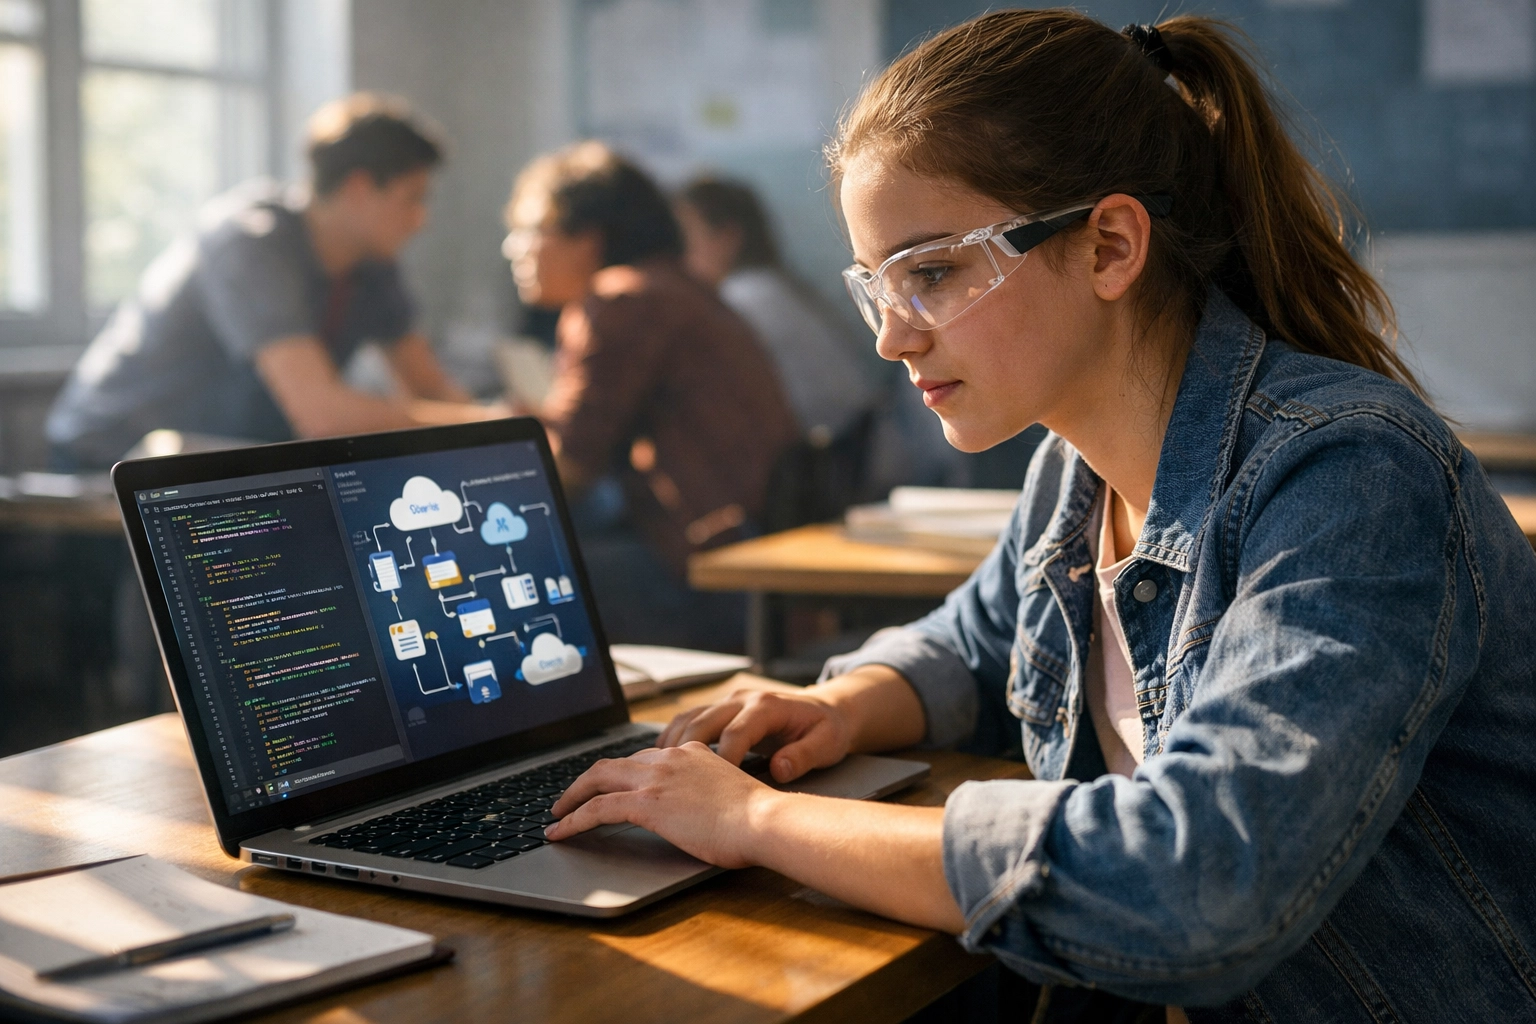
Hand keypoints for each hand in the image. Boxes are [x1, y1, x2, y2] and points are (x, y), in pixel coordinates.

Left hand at [546, 742, 780, 867]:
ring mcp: (656, 778)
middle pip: (612, 763)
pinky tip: (560, 831)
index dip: (619, 773)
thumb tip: (698, 811)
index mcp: (690, 752)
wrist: (764, 820)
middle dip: (585, 780)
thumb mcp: (730, 792)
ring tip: (557, 814)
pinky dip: (573, 819)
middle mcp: (669, 758)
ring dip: (571, 797)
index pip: (643, 758)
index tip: (607, 786)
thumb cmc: (757, 817)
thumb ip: (707, 792)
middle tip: (569, 797)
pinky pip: (597, 809)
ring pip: (597, 780)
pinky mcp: (647, 803)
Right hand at [657, 687, 853, 782]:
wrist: (828, 709)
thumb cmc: (827, 730)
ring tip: (656, 771)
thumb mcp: (827, 744)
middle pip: (702, 721)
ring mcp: (729, 701)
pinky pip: (688, 719)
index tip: (714, 787)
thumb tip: (780, 769)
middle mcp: (742, 698)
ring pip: (689, 717)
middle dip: (685, 752)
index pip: (736, 732)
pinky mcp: (721, 708)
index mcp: (766, 706)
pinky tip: (661, 759)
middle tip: (671, 782)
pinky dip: (672, 738)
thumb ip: (804, 756)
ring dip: (671, 743)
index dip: (723, 759)